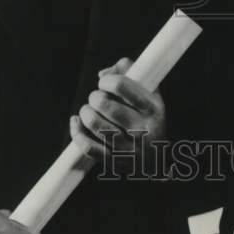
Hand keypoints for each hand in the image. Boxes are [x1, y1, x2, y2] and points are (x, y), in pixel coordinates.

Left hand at [70, 57, 165, 175]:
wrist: (157, 160)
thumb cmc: (149, 117)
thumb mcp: (151, 92)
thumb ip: (130, 71)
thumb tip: (102, 74)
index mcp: (152, 108)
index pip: (121, 85)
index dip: (107, 81)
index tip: (104, 83)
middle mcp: (142, 129)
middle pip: (104, 104)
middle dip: (95, 96)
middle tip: (97, 98)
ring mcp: (128, 148)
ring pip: (94, 124)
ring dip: (85, 112)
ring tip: (89, 110)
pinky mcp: (113, 162)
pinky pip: (88, 147)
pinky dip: (77, 132)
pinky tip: (76, 122)